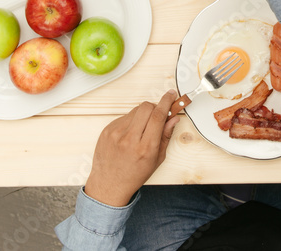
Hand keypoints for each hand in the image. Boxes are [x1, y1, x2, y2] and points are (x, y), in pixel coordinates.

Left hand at [83, 90, 179, 206]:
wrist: (109, 184)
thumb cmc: (134, 175)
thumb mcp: (157, 159)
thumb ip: (165, 136)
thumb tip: (173, 118)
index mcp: (145, 148)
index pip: (158, 116)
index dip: (166, 102)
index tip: (171, 95)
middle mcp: (129, 139)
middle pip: (146, 107)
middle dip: (155, 107)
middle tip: (158, 115)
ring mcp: (115, 134)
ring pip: (135, 110)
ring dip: (143, 115)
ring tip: (142, 129)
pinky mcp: (106, 130)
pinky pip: (124, 117)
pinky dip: (131, 121)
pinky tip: (130, 135)